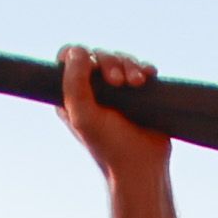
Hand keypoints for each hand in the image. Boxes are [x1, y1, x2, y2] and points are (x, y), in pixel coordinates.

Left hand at [60, 46, 168, 181]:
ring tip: (138, 83)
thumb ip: (73, 82)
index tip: (92, 67)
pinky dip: (143, 69)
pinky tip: (148, 76)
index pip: (68, 59)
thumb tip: (78, 51)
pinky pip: (139, 68)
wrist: (141, 166)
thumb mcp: (82, 115)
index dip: (79, 56)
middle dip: (111, 63)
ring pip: (120, 59)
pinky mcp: (138, 94)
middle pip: (97, 55)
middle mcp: (93, 91)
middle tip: (119, 82)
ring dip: (130, 65)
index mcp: (73, 96)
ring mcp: (116, 92)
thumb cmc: (109, 146)